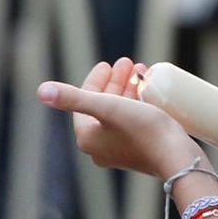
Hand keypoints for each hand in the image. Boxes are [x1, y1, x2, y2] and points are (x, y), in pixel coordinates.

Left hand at [39, 58, 200, 180]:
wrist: (176, 157)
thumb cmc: (142, 130)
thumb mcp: (107, 107)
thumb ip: (73, 97)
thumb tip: (41, 91)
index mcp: (87, 137)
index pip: (84, 100)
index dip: (96, 79)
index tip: (108, 63)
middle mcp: (100, 147)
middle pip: (102, 105)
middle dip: (114, 81)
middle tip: (127, 62)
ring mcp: (121, 150)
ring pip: (120, 111)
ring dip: (128, 89)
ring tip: (140, 71)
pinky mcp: (140, 150)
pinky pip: (133, 120)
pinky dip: (138, 102)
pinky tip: (148, 90)